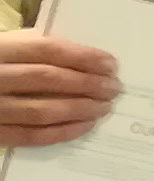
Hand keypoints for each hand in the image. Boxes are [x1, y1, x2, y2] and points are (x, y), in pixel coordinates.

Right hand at [0, 29, 118, 146]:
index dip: (83, 57)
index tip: (112, 64)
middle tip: (115, 89)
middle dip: (88, 84)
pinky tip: (85, 126)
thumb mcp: (4, 45)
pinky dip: (61, 132)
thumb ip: (33, 46)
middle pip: (48, 80)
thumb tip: (85, 58)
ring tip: (105, 107)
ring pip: (42, 110)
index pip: (47, 51)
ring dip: (80, 110)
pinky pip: (30, 136)